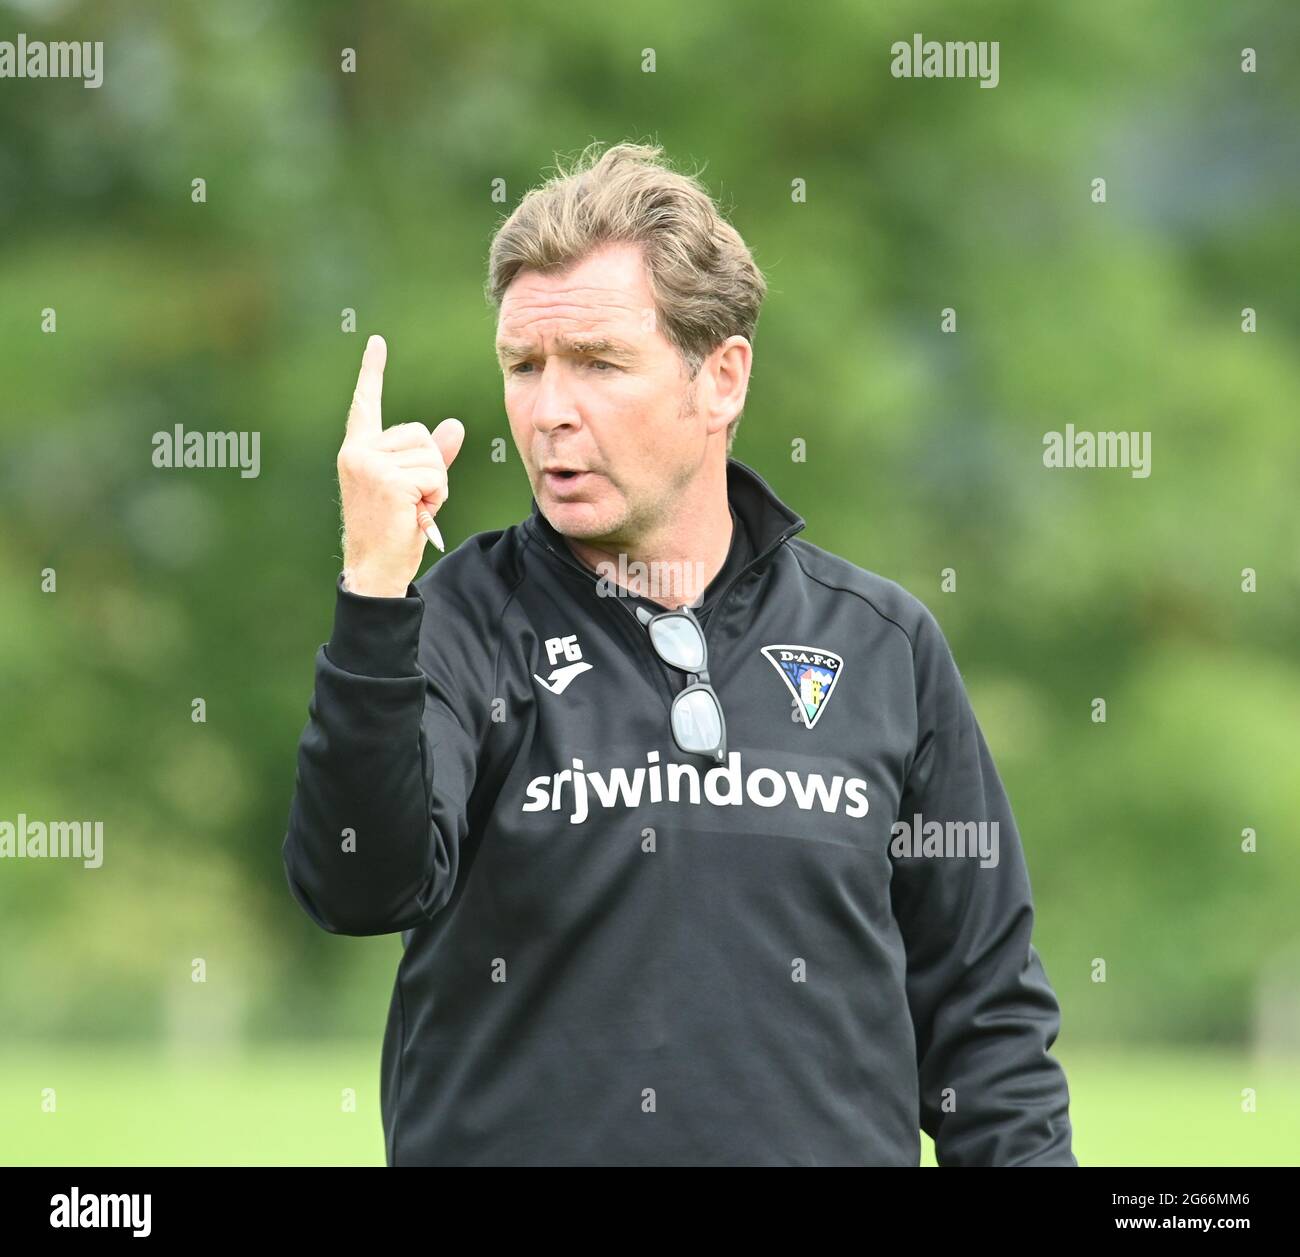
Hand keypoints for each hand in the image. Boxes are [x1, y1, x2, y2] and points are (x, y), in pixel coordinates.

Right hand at [337, 334, 464, 596]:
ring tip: (412, 508)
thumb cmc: (393, 530)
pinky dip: (436, 496)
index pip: (365, 404)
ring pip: (431, 455)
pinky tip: (415, 513)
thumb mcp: (415, 487)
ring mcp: (369, 463)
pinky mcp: (388, 479)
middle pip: (421, 434)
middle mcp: (358, 451)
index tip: (377, 342)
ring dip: (435, 485)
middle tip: (412, 500)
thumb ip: (432, 456)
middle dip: (431, 468)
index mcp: (358, 450)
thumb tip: (455, 425)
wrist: (376, 570)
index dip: (372, 372)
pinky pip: (435, 474)